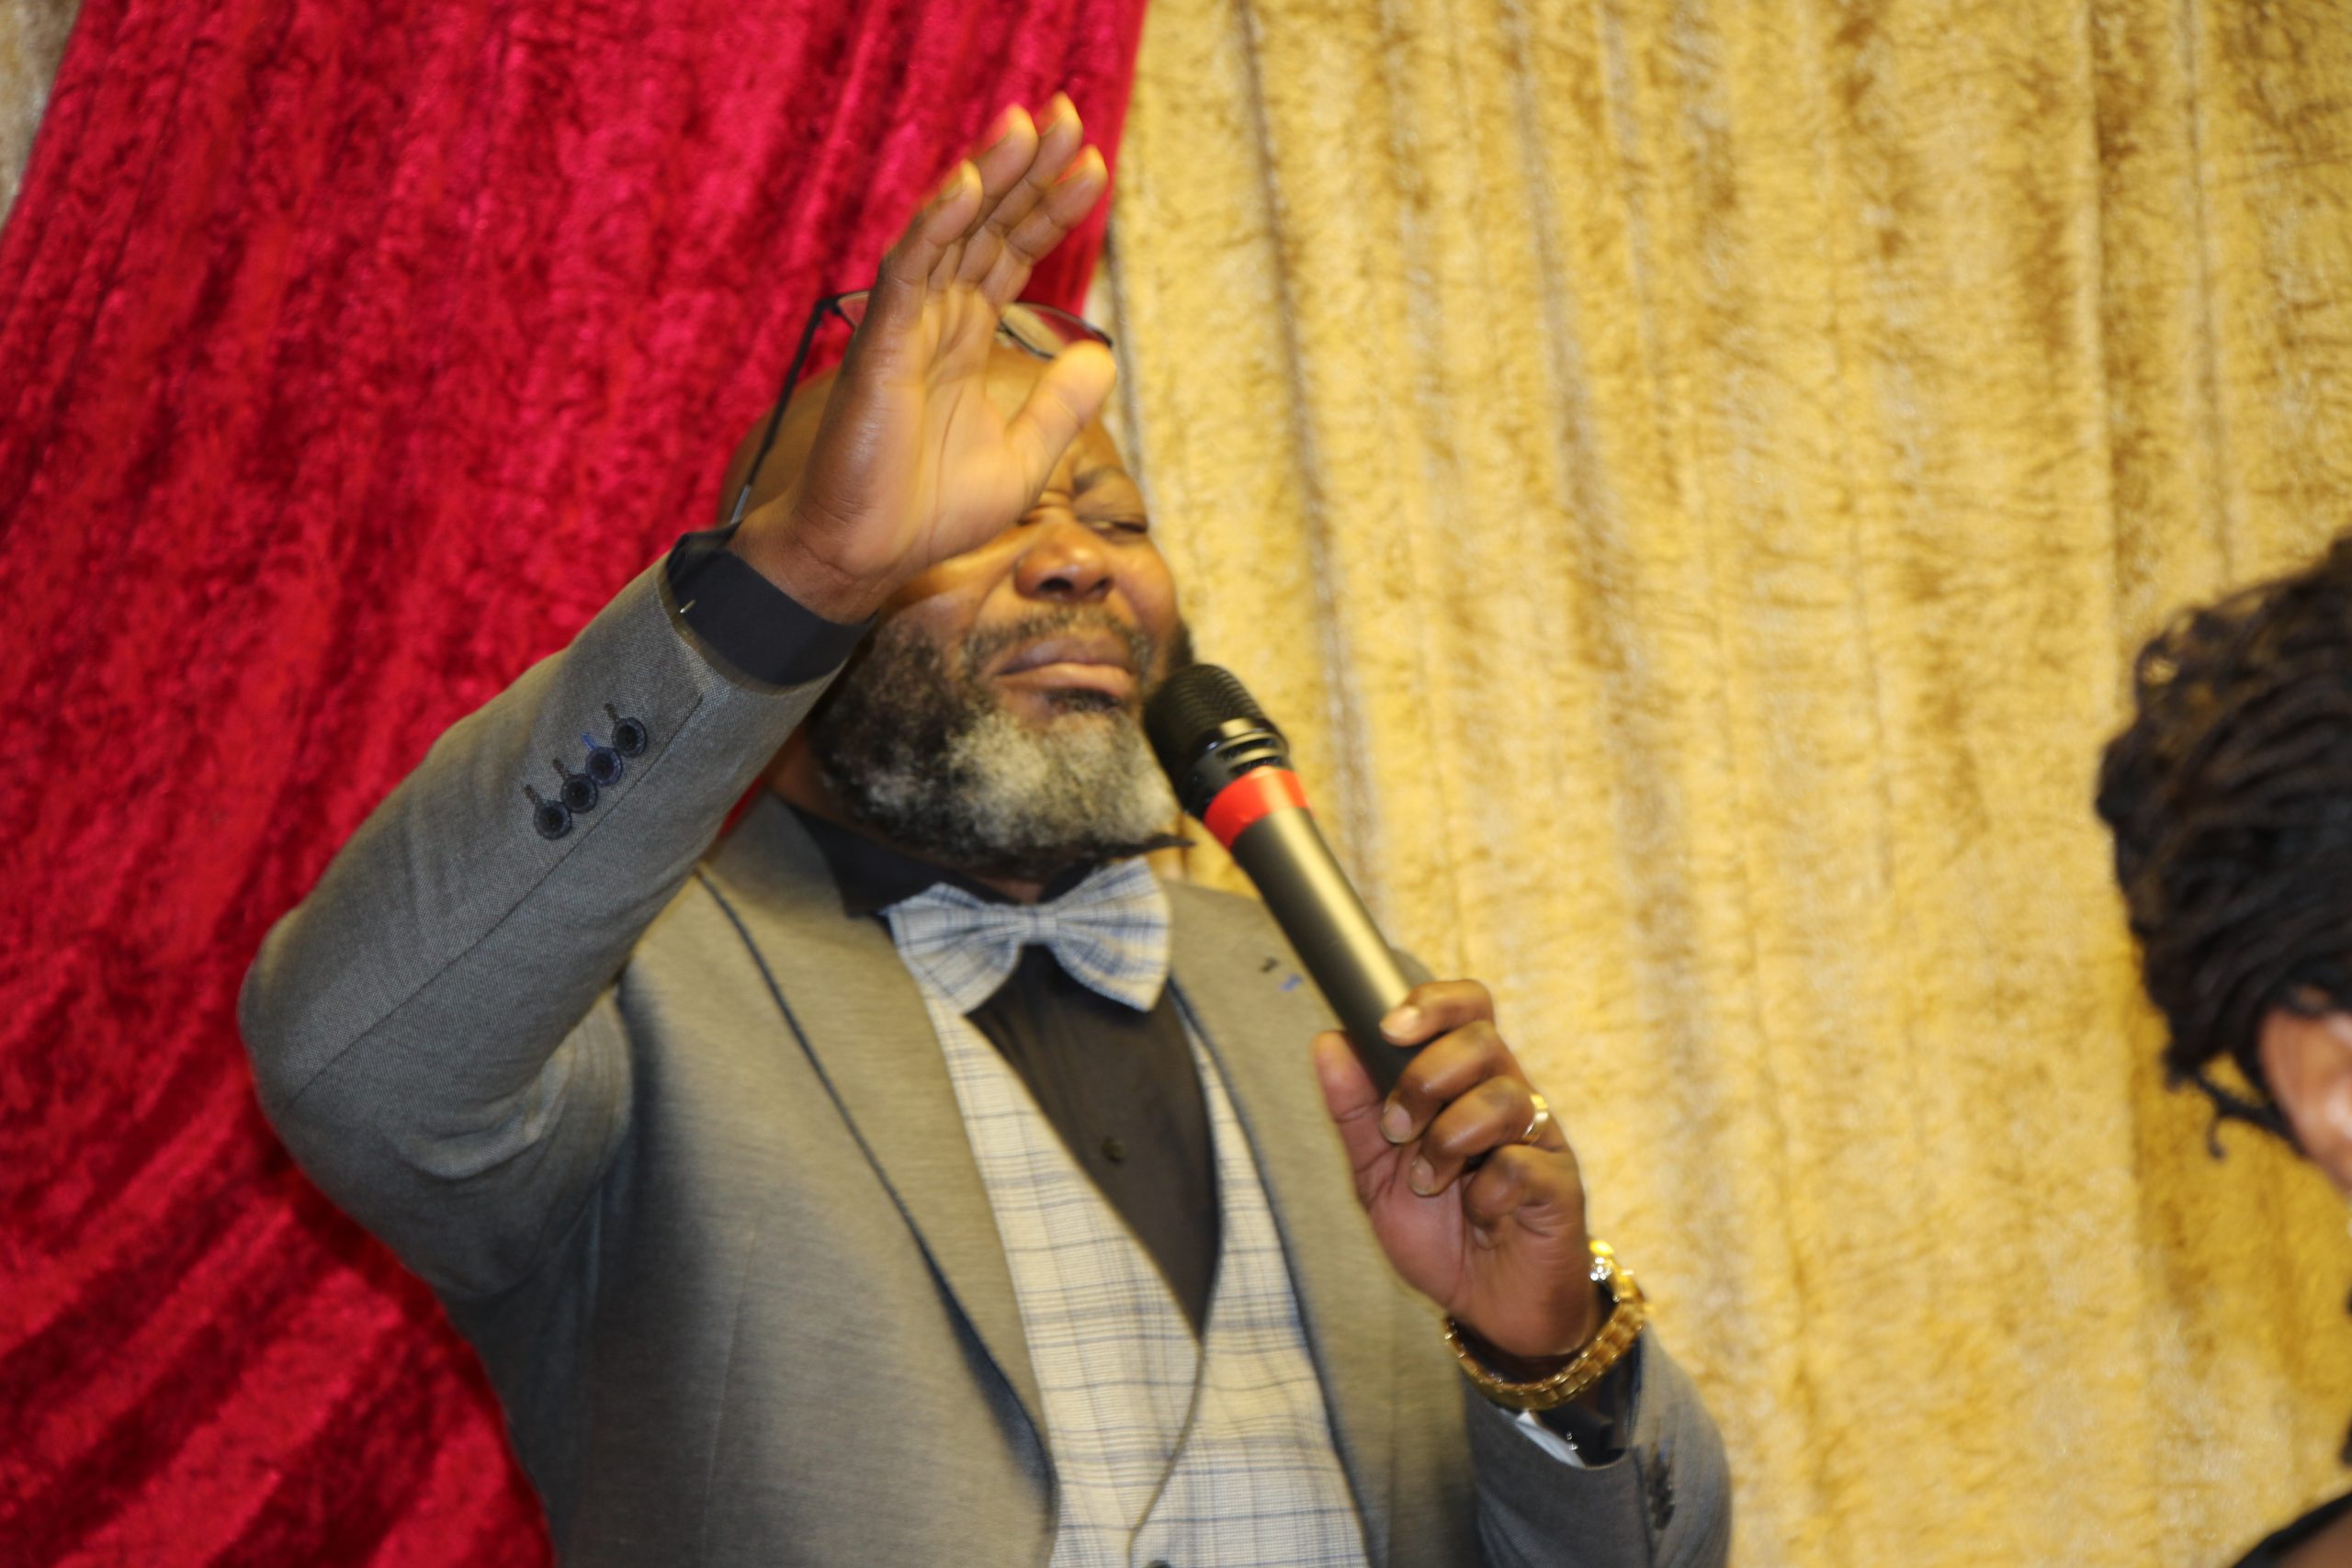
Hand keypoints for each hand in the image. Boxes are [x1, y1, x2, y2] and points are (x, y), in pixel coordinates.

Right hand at [734, 96, 1115, 621]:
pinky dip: (935, 227)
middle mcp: (936, 318)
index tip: (1095, 164)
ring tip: (1028, 125)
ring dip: (987, 175)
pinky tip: (968, 188)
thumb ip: (1061, 405)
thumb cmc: (928, 512)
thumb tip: (1102, 354)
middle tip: (1069, 114)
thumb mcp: (1025, 459)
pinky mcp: (879, 346)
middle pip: (986, 224)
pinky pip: (907, 272)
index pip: (1013, 251)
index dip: (1051, 207)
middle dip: (1027, 169)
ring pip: (948, 231)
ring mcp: (905, 326)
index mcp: (967, 336)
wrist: (864, 555)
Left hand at [1312, 980, 1603, 1368]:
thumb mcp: (1377, 1175)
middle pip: (1482, 1040)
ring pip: (1503, 1097)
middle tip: (1398, 1129)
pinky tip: (1480, 1215)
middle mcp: (1509, 1098)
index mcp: (1467, 1084)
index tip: (1388, 1027)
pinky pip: (1521, 1163)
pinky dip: (1485, 1191)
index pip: (1467, 1007)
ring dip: (1448, 1139)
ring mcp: (1539, 1140)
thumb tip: (1328, 1042)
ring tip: (1429, 1183)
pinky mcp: (1558, 1185)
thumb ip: (1354, 1112)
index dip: (1433, 1002)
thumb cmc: (1441, 1234)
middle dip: (1425, 1078)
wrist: (1488, 1312)